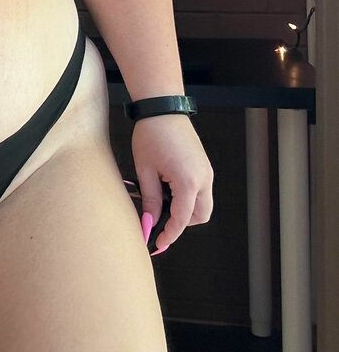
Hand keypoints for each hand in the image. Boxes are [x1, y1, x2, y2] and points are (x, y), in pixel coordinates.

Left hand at [131, 115, 213, 253]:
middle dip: (181, 224)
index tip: (157, 243)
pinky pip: (201, 191)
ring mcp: (206, 172)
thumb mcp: (145, 170)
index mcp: (189, 182)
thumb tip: (150, 222)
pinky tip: (168, 188)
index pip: (182, 220)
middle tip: (159, 220)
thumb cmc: (152, 134)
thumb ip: (150, 200)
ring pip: (202, 205)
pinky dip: (188, 197)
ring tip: (161, 200)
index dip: (169, 235)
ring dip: (185, 210)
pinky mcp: (204, 166)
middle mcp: (204, 179)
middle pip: (199, 216)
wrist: (163, 108)